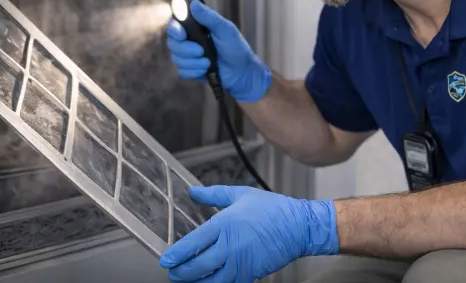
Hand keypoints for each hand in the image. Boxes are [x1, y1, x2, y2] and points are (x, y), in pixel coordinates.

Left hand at [159, 186, 338, 282]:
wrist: (298, 227)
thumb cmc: (271, 209)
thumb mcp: (240, 194)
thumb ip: (213, 194)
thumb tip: (193, 191)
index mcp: (224, 224)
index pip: (194, 243)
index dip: (177, 254)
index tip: (166, 260)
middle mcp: (230, 246)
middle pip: (198, 266)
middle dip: (182, 272)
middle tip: (173, 273)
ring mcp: (240, 262)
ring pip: (211, 280)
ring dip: (196, 282)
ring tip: (186, 280)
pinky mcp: (250, 273)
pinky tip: (209, 282)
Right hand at [166, 1, 271, 101]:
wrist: (242, 73)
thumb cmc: (236, 48)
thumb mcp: (225, 29)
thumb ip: (209, 17)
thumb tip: (194, 4)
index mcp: (196, 26)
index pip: (175, 23)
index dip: (174, 28)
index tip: (182, 34)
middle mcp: (189, 39)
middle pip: (172, 42)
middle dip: (186, 49)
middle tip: (201, 51)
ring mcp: (188, 55)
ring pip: (176, 58)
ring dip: (193, 62)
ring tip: (208, 62)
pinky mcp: (190, 70)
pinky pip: (182, 72)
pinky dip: (194, 72)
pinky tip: (205, 70)